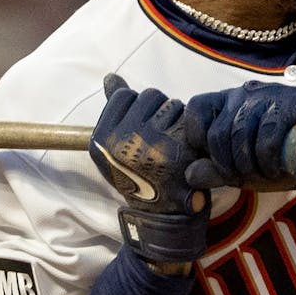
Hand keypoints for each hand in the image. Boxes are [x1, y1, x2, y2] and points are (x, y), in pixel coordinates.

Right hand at [89, 73, 208, 265]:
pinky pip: (191, 121)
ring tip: (173, 144)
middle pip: (150, 96)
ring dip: (177, 120)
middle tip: (159, 137)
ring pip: (173, 105)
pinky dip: (193, 133)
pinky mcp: (180, 152)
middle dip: (158, 111)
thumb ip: (113, 110)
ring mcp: (152, 145)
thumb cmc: (136, 177)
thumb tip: (110, 77)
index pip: (125, 95)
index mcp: (102, 138)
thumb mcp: (113, 147)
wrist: (160, 218)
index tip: (139, 128)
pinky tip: (188, 150)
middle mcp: (124, 140)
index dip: (137, 107)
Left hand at [183, 81, 295, 203]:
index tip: (214, 159)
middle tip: (244, 176)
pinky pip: (268, 132)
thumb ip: (213, 171)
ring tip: (263, 173)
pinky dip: (268, 158)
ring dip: (249, 164)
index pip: (196, 108)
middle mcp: (245, 93)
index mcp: (226, 103)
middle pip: (219, 130)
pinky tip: (275, 168)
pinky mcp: (294, 102)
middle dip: (228, 164)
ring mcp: (270, 93)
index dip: (198, 138)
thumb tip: (189, 175)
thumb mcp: (239, 171)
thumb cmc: (276, 164)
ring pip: (241, 131)